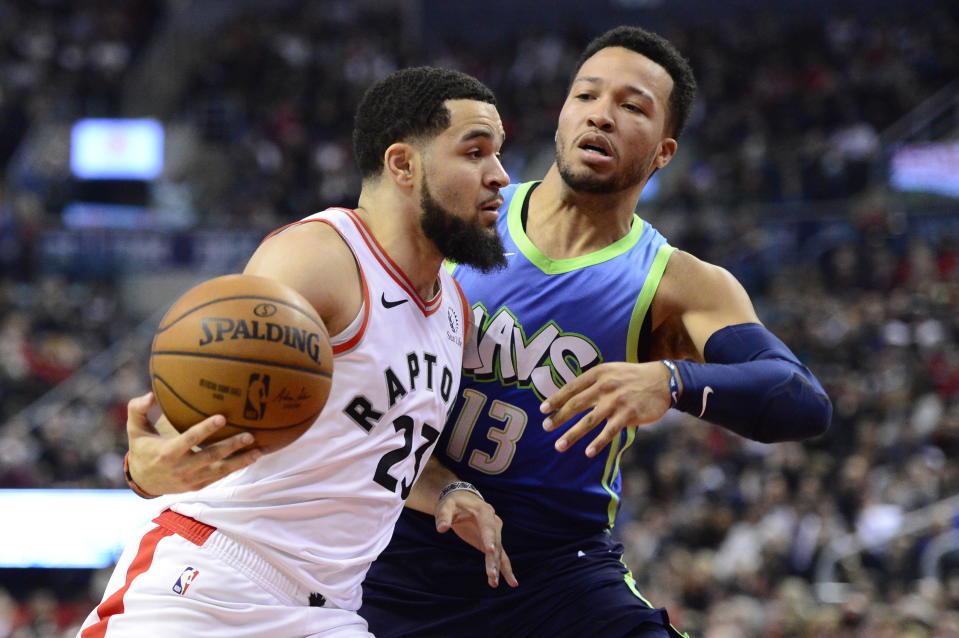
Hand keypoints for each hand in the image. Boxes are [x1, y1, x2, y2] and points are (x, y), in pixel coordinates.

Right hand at [126, 392, 262, 495]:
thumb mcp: (135, 430)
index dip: (206, 429)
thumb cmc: (142, 448)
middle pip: (211, 456)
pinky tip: (252, 459)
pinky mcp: (198, 486)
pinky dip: (236, 469)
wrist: (142, 481)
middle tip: (250, 435)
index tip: (222, 418)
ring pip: (220, 471)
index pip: (189, 440)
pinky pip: (219, 477)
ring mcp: (191, 479)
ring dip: (241, 461)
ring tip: (259, 451)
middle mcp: (181, 468)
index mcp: (168, 453)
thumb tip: (149, 394)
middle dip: (231, 446)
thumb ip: (137, 409)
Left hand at [435, 490, 517, 588]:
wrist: (463, 499)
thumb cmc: (454, 503)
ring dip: (498, 567)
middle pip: (495, 542)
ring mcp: (495, 532)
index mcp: (483, 511)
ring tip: (494, 583)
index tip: (490, 550)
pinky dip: (505, 569)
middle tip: (491, 575)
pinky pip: (501, 556)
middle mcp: (493, 522)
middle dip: (493, 559)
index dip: (489, 538)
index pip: (487, 526)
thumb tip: (441, 528)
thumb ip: (444, 516)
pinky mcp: (493, 542)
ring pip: (499, 552)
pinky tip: (512, 583)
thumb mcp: (446, 506)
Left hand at [540, 362, 671, 456]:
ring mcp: (615, 402)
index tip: (543, 410)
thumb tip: (571, 395)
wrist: (662, 380)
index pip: (572, 388)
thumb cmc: (632, 377)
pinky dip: (598, 443)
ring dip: (572, 435)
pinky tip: (588, 452)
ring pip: (588, 421)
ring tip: (559, 445)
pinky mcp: (627, 414)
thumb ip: (593, 381)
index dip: (556, 399)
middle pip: (576, 404)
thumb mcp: (611, 371)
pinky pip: (609, 432)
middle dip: (559, 417)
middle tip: (546, 427)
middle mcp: (604, 387)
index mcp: (598, 374)